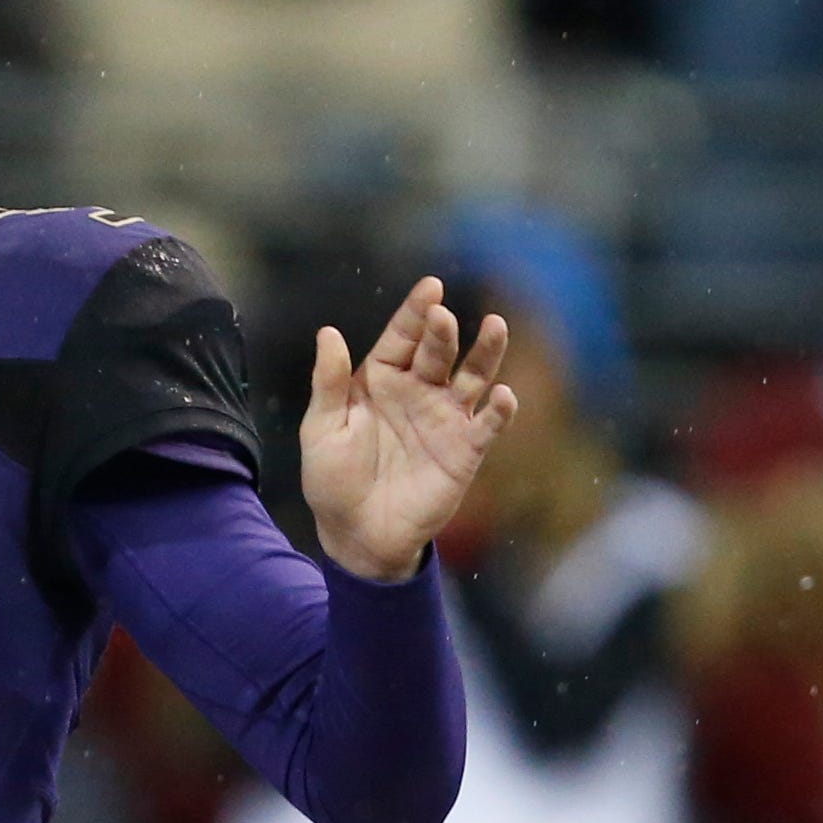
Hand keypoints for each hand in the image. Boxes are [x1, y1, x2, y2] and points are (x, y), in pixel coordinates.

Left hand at [301, 276, 513, 580]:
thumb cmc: (333, 481)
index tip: (431, 287)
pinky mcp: (466, 449)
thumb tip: (328, 332)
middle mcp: (418, 390)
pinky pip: (488, 424)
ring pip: (473, 375)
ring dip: (485, 353)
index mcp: (381, 380)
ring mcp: (445, 418)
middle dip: (441, 331)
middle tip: (442, 316)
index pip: (401, 337)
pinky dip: (498, 410)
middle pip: (437, 351)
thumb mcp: (322, 430)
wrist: (357, 535)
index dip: (415, 312)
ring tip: (494, 327)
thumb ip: (329, 383)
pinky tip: (500, 395)